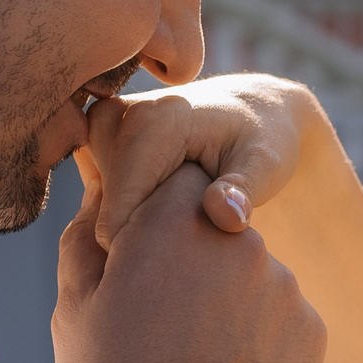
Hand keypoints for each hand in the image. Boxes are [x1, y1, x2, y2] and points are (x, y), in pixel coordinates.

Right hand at [53, 150, 323, 362]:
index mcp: (170, 223)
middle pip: (219, 225)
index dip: (160, 213)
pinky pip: (281, 316)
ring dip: (232, 299)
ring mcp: (282, 283)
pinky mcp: (311, 326)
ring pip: (253, 273)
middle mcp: (237, 239)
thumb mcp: (74, 311)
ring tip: (201, 358)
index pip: (177, 177)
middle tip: (169, 319)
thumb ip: (85, 239)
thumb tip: (98, 192)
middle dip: (197, 257)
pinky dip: (261, 338)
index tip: (146, 252)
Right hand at [83, 74, 324, 249]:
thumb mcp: (266, 166)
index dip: (151, 250)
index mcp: (150, 125)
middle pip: (103, 214)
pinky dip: (126, 203)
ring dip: (134, 219)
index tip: (191, 255)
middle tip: (193, 225)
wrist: (251, 107)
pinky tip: (165, 196)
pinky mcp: (97, 130)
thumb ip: (244, 191)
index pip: (119, 218)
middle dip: (142, 234)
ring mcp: (101, 120)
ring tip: (182, 207)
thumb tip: (225, 215)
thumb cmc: (263, 140)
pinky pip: (98, 189)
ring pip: (97, 205)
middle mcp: (116, 115)